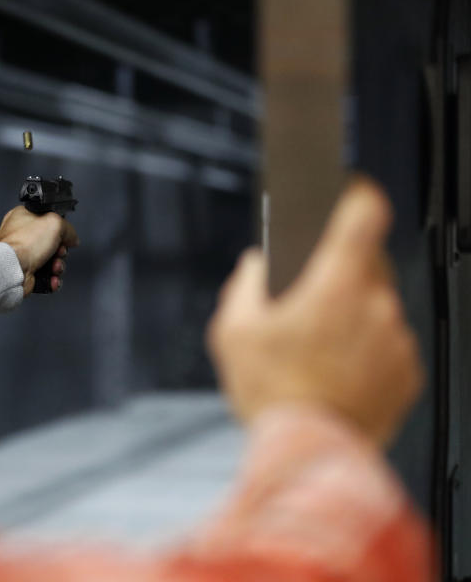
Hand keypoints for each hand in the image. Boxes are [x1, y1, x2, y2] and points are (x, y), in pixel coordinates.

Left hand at [0, 206, 79, 295]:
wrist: (14, 269)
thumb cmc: (24, 244)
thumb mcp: (55, 223)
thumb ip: (68, 228)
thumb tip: (72, 238)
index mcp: (22, 217)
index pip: (47, 219)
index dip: (58, 227)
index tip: (64, 233)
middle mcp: (21, 235)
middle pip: (51, 242)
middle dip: (60, 250)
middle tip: (59, 251)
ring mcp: (22, 254)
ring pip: (50, 260)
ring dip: (58, 265)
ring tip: (54, 266)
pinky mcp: (25, 271)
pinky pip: (45, 275)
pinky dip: (52, 278)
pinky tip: (52, 277)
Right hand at [207, 179, 422, 444]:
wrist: (309, 451)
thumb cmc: (271, 392)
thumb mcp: (232, 331)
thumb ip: (245, 285)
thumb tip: (258, 266)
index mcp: (335, 282)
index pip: (364, 212)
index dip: (356, 192)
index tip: (347, 189)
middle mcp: (375, 303)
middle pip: (366, 262)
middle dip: (339, 271)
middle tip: (309, 298)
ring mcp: (396, 338)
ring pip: (376, 306)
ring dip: (353, 315)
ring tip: (319, 349)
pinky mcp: (407, 371)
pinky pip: (387, 344)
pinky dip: (367, 350)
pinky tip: (337, 372)